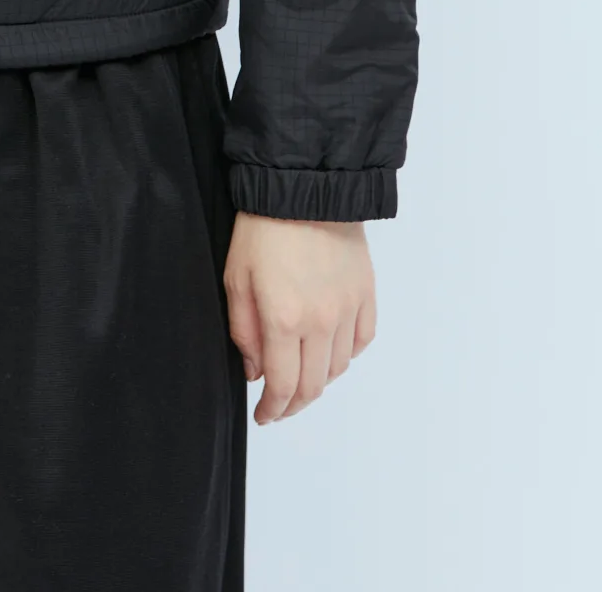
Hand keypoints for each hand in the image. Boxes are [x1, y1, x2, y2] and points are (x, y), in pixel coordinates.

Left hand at [223, 211, 376, 423]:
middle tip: (280, 406)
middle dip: (295, 404)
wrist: (304, 185)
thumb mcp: (236, 277)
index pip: (283, 386)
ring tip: (302, 377)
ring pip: (338, 368)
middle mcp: (321, 322)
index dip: (273, 410)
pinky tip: (331, 352)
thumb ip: (243, 331)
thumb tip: (254, 371)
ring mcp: (348, 309)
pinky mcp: (366, 293)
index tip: (264, 415)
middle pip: (314, 386)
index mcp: (283, 319)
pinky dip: (346, 355)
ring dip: (319, 381)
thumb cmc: (262, 227)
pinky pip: (362, 341)